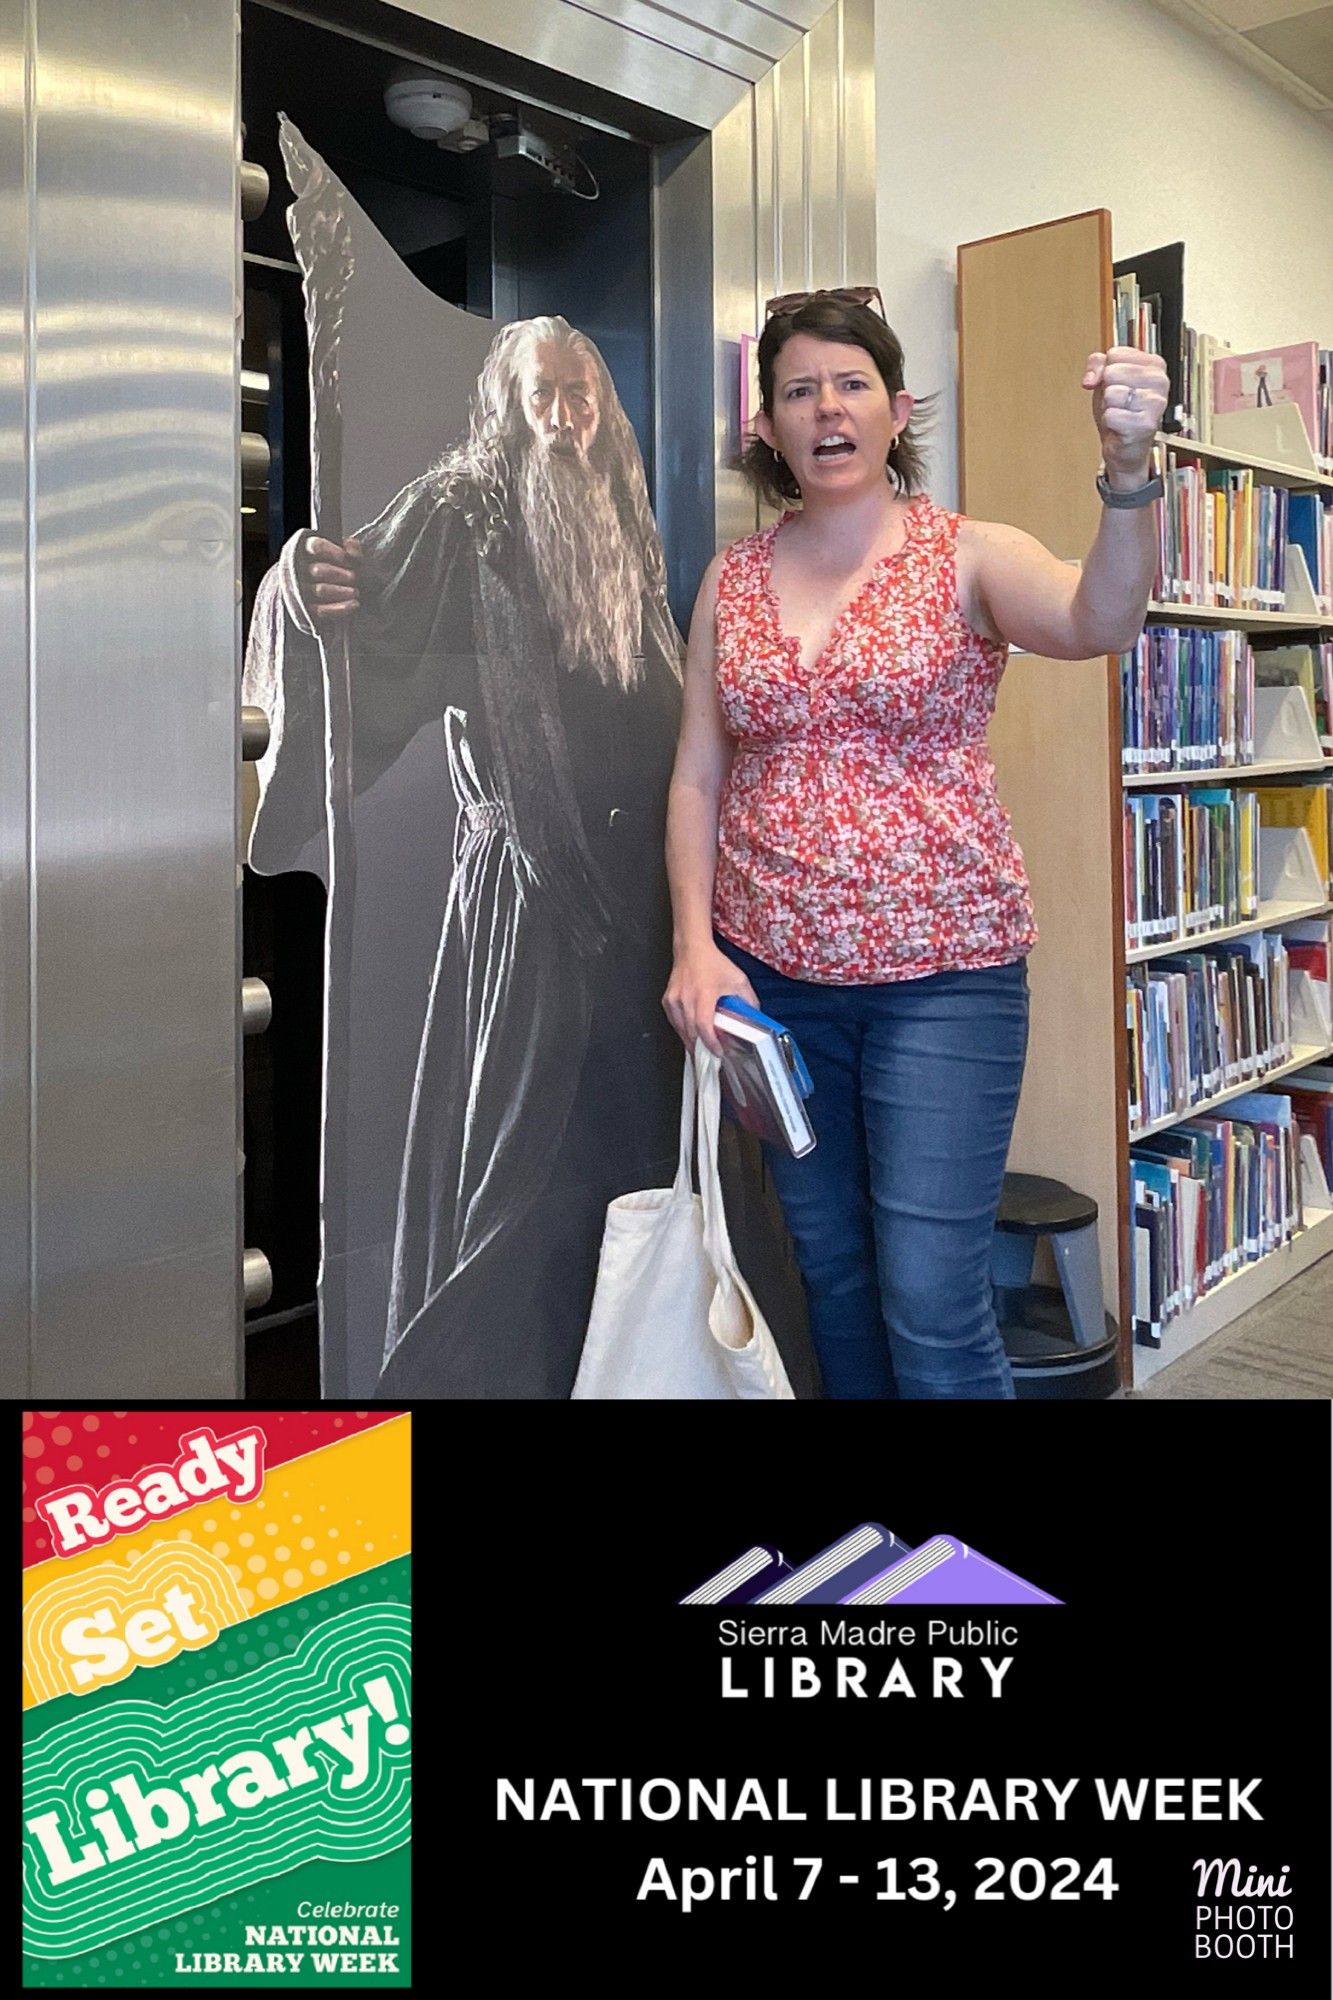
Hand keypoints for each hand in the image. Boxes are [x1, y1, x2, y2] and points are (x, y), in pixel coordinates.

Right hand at [297, 533, 361, 621]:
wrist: (328, 593)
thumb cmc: (339, 566)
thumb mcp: (346, 551)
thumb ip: (352, 547)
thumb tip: (352, 555)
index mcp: (306, 550)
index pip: (316, 546)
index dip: (334, 552)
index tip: (348, 559)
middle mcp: (298, 569)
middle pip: (319, 570)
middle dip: (340, 574)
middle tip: (354, 577)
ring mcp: (300, 591)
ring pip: (321, 590)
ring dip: (342, 591)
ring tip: (355, 592)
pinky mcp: (306, 611)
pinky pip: (321, 611)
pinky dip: (340, 608)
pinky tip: (354, 604)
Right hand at [662, 945, 760, 1058]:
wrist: (692, 949)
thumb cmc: (713, 963)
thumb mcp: (738, 980)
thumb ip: (748, 1000)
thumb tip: (754, 1018)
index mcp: (703, 994)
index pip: (703, 1025)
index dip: (710, 1043)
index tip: (719, 1052)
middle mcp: (685, 998)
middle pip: (691, 1033)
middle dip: (703, 1046)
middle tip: (714, 1052)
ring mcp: (673, 1001)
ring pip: (681, 1031)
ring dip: (693, 1041)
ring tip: (704, 1047)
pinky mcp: (667, 1002)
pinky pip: (675, 1023)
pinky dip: (684, 1031)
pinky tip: (693, 1034)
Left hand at [1081, 346, 1169, 480]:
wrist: (1125, 445)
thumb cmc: (1120, 410)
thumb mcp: (1106, 380)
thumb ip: (1097, 364)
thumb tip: (1092, 377)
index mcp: (1154, 364)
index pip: (1115, 353)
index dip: (1105, 370)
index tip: (1113, 383)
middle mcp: (1160, 380)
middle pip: (1112, 372)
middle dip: (1106, 390)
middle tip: (1118, 402)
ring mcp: (1156, 402)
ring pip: (1111, 393)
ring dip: (1108, 407)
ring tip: (1120, 413)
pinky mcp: (1146, 424)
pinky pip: (1111, 415)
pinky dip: (1109, 422)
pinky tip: (1120, 425)